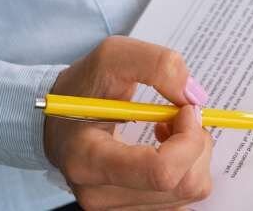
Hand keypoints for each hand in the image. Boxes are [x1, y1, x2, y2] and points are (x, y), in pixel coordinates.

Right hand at [45, 37, 212, 209]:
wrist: (56, 118)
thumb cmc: (83, 87)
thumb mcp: (112, 56)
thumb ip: (158, 65)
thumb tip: (194, 96)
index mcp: (88, 161)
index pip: (161, 172)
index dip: (188, 139)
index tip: (185, 109)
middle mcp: (99, 195)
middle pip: (183, 183)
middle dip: (196, 141)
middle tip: (179, 114)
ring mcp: (116, 208)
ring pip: (191, 189)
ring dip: (194, 153)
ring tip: (167, 129)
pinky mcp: (133, 210)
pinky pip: (185, 198)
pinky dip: (188, 169)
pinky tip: (166, 150)